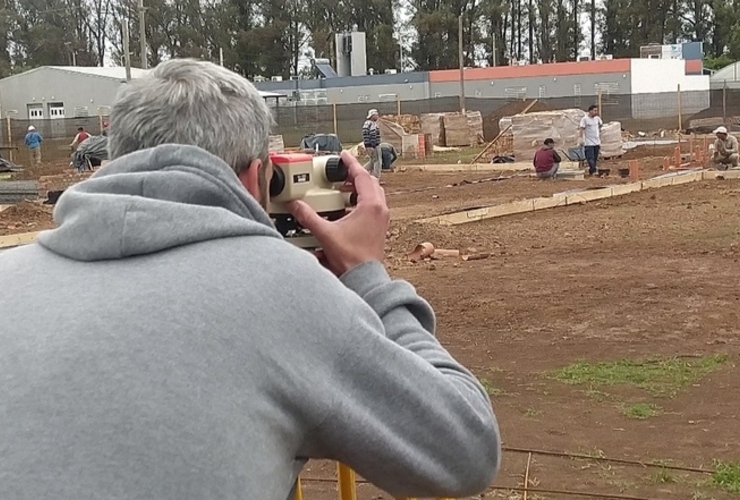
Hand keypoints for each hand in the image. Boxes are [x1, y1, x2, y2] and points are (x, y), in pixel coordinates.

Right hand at [287, 150, 389, 275]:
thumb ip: (308, 217)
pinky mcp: (379, 228)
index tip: (344, 156)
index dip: (351, 163)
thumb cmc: (351, 258)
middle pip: (370, 182)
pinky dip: (362, 201)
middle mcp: (380, 210)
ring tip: (344, 187)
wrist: (363, 277)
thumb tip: (296, 206)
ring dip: (360, 188)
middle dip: (355, 175)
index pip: (362, 176)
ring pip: (374, 194)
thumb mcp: (325, 234)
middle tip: (342, 172)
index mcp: (371, 206)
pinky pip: (373, 206)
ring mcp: (381, 220)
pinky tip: (348, 207)